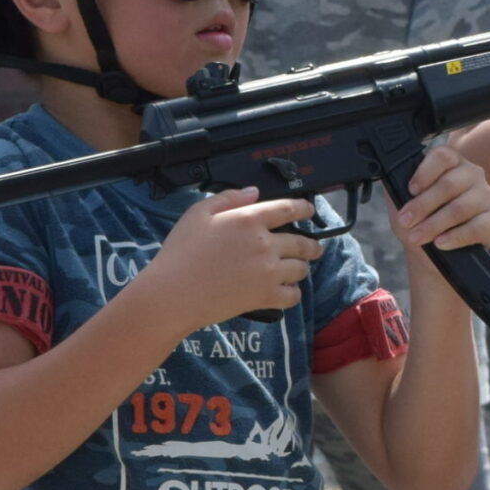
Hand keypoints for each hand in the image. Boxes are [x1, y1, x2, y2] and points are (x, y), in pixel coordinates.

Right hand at [138, 188, 323, 330]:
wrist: (174, 293)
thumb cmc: (181, 252)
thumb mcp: (197, 213)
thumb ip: (228, 198)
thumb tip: (253, 192)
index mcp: (249, 219)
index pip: (288, 208)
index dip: (304, 208)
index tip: (310, 211)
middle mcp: (265, 243)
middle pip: (302, 242)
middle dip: (312, 245)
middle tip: (314, 247)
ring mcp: (268, 271)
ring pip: (301, 269)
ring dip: (301, 268)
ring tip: (298, 269)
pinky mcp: (265, 296)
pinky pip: (293, 295)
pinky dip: (293, 293)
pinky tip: (287, 291)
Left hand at [392, 145, 489, 257]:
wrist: (432, 250)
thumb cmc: (419, 219)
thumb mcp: (402, 200)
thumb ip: (397, 185)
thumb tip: (392, 177)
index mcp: (451, 162)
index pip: (442, 156)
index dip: (425, 173)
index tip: (410, 190)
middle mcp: (472, 174)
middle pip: (449, 184)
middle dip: (423, 205)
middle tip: (406, 221)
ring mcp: (486, 196)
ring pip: (460, 207)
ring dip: (434, 225)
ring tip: (417, 237)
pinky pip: (476, 227)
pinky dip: (455, 237)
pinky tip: (441, 242)